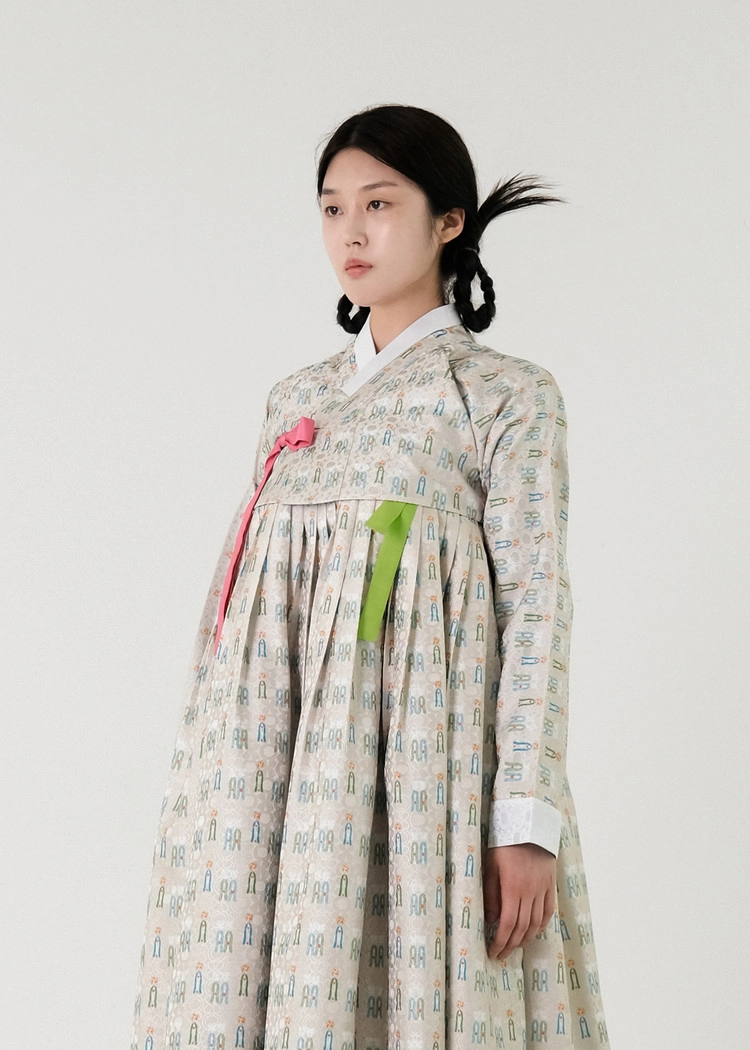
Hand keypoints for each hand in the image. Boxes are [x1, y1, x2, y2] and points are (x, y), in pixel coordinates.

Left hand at [483, 843, 555, 959]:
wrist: (529, 825)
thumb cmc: (505, 843)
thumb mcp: (491, 865)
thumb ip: (490, 894)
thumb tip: (490, 919)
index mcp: (513, 887)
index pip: (508, 923)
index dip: (501, 941)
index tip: (493, 952)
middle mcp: (530, 891)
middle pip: (523, 927)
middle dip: (511, 944)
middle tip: (501, 954)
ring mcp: (543, 889)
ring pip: (537, 922)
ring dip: (526, 938)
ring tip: (515, 946)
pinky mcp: (550, 884)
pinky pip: (548, 910)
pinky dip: (541, 924)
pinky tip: (534, 931)